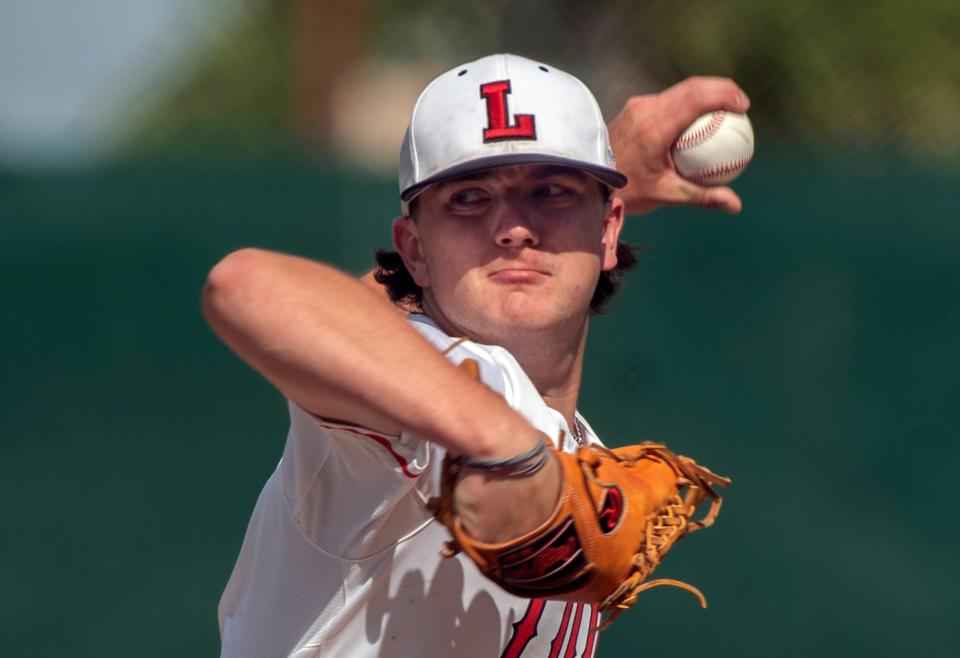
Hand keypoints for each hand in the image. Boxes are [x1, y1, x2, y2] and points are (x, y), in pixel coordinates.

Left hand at [608, 76, 749, 214]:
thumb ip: (702, 196)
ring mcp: (637, 106)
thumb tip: (736, 205)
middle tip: (741, 103)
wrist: (588, 181)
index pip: (696, 97)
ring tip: (724, 107)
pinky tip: (698, 118)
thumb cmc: (626, 190)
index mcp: (655, 126)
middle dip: (721, 88)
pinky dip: (688, 103)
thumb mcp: (665, 194)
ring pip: (679, 90)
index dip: (724, 94)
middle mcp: (645, 109)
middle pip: (691, 86)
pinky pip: (667, 99)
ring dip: (704, 93)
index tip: (744, 106)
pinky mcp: (634, 108)